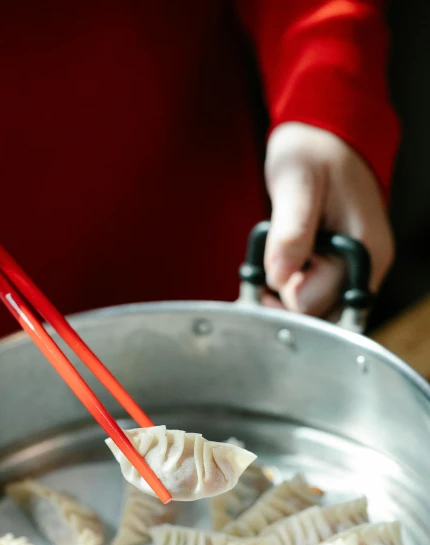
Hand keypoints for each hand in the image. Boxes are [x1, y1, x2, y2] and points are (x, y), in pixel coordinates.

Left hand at [262, 122, 393, 317]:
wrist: (325, 138)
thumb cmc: (315, 151)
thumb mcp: (297, 182)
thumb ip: (291, 231)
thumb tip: (280, 276)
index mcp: (364, 250)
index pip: (317, 304)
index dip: (285, 292)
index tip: (269, 267)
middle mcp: (366, 270)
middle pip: (316, 315)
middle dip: (283, 294)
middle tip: (271, 258)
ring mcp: (354, 274)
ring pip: (313, 311)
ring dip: (285, 292)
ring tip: (278, 257)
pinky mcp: (339, 273)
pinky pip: (313, 298)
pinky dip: (290, 288)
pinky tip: (282, 265)